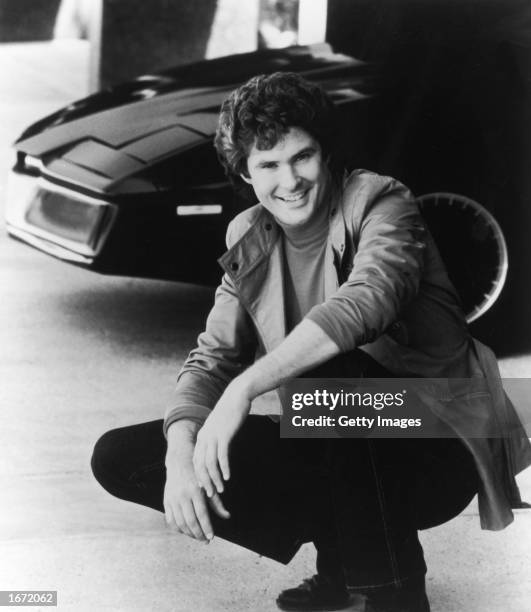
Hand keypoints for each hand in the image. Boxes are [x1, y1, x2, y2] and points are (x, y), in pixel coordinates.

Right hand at [164, 444, 229, 541]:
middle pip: (191, 521)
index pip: (201, 514)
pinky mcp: (166, 502)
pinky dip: (178, 529)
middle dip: (199, 534)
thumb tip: (227, 516)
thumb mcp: (208, 486)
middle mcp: (182, 495)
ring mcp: (172, 499)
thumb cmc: (197, 476)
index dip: (206, 527)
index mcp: (195, 491)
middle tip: (206, 541)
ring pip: (180, 523)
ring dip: (189, 534)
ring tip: (198, 538)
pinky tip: (186, 532)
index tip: (212, 537)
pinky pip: (171, 521)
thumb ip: (217, 502)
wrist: (179, 464)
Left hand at [193, 379, 250, 496]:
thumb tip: (216, 450)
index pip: (196, 461)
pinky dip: (224, 468)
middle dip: (205, 482)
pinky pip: (222, 455)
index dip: (198, 476)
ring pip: (210, 463)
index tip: (204, 488)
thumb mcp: (218, 426)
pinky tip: (228, 476)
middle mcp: (204, 437)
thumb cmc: (230, 411)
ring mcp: (213, 436)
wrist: (237, 395)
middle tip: (211, 495)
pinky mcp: (224, 434)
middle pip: (200, 465)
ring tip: (220, 490)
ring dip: (214, 478)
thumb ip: (215, 438)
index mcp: (201, 436)